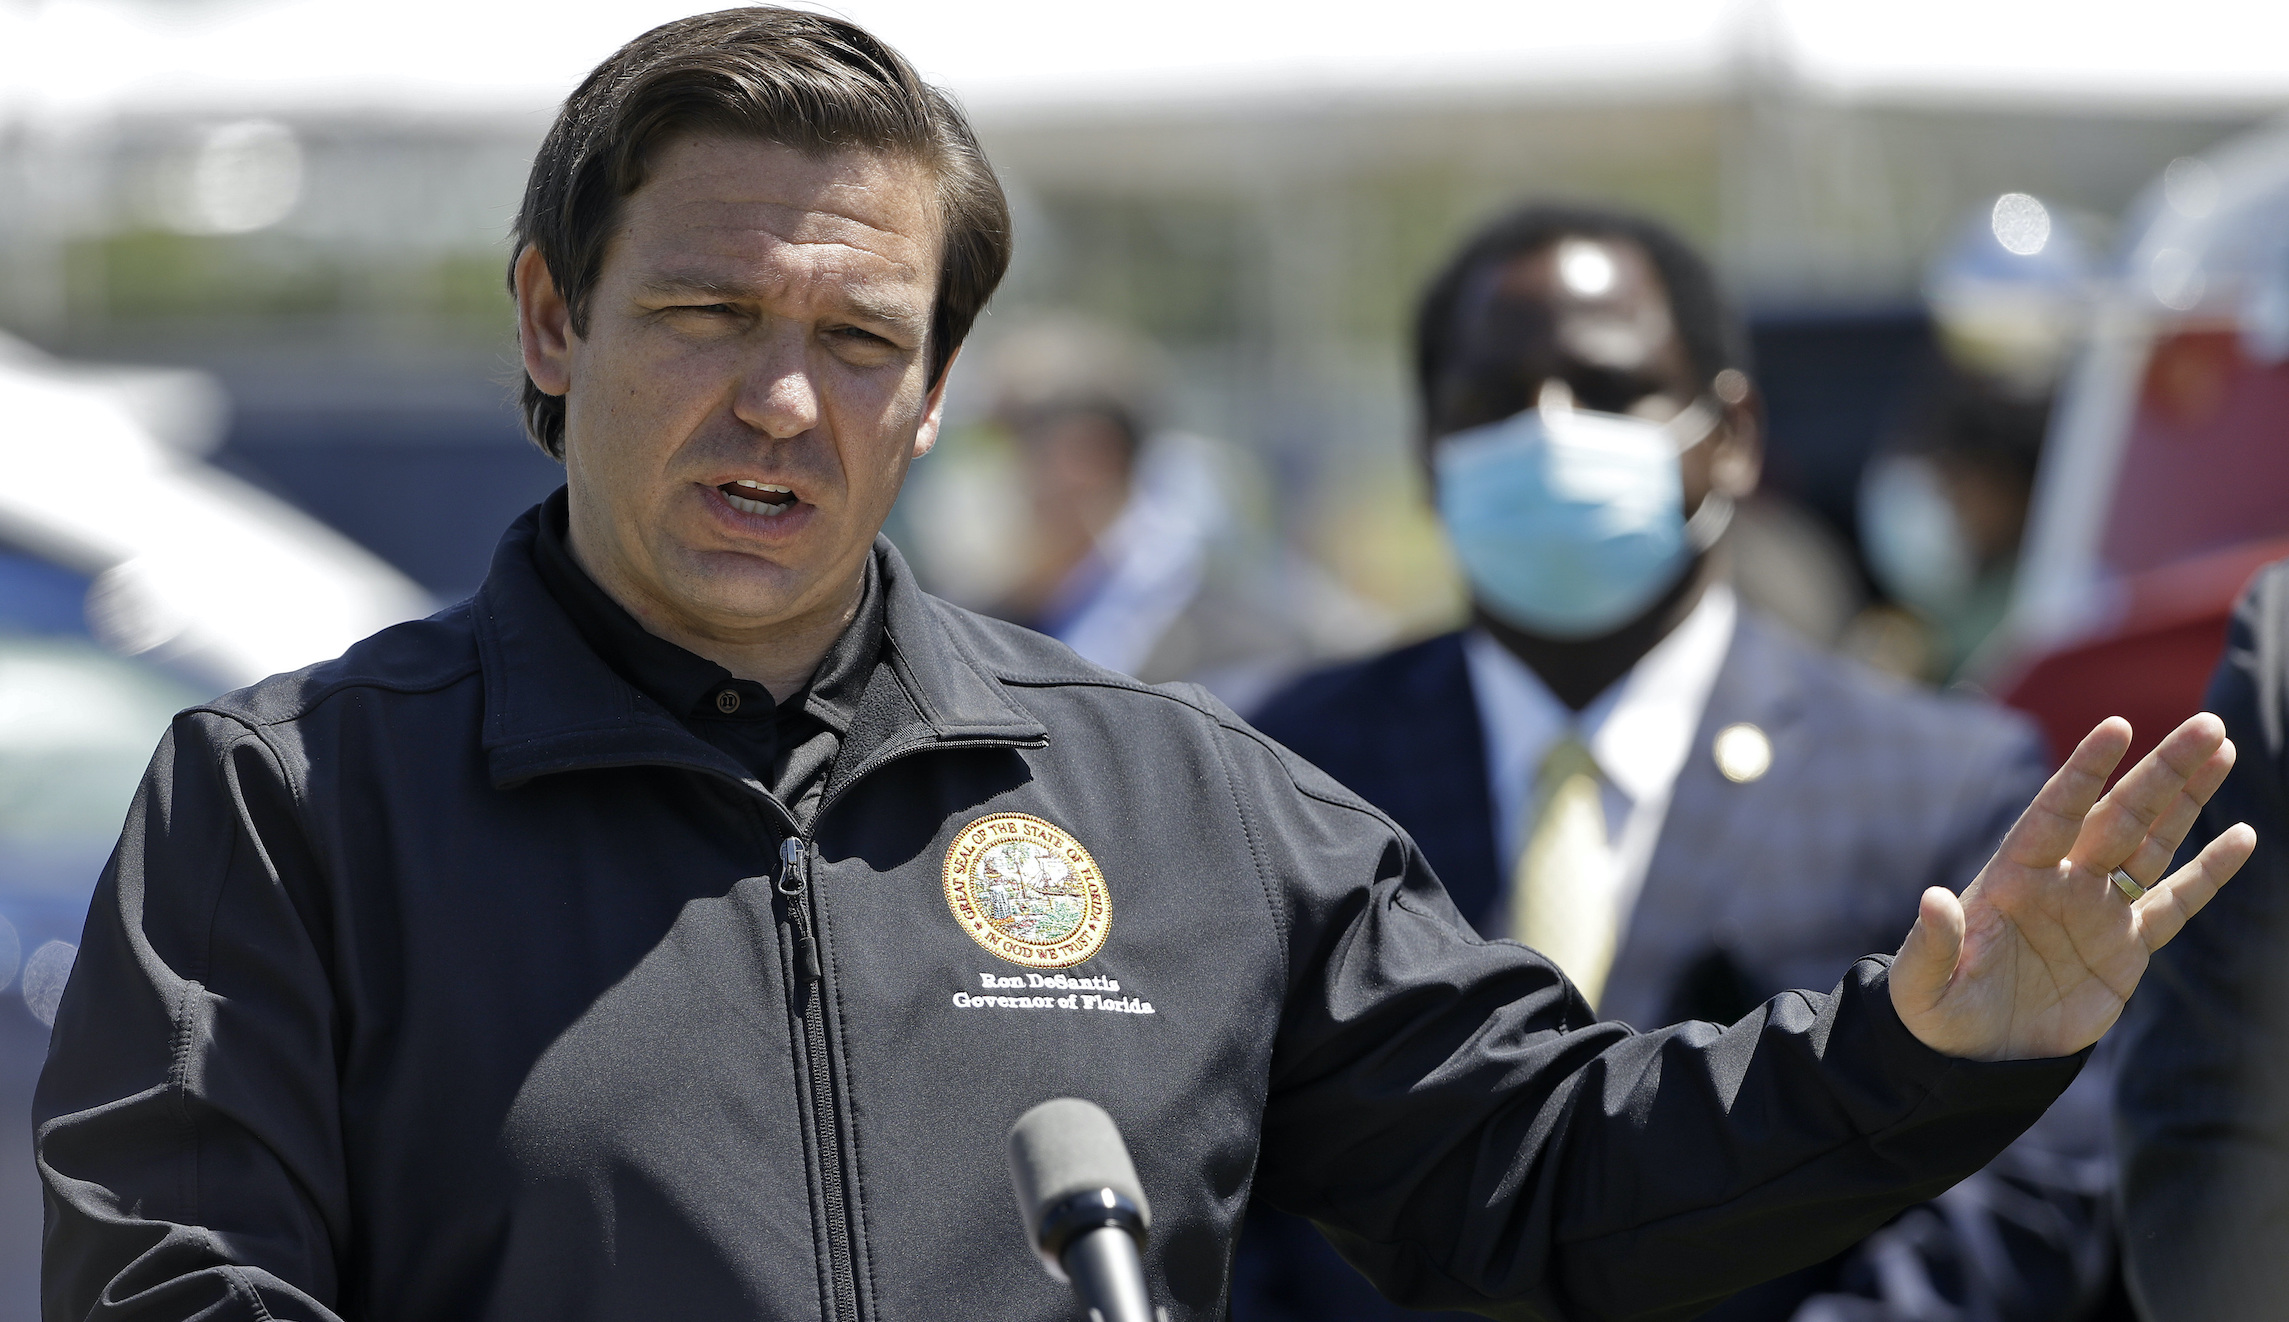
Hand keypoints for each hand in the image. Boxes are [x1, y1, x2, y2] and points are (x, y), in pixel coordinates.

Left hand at [1890, 714, 2255, 1060]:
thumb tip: (1933, 898)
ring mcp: (2098, 910)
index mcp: (2012, 876)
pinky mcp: (2127, 949)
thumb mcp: (1921, 984)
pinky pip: (2176, 902)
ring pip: (2152, 842)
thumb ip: (1931, 942)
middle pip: (2120, 815)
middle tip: (2208, 725)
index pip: (2056, 811)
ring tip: (2220, 749)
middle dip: (2162, 771)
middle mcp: (2061, 881)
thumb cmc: (1938, 1013)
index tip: (2117, 727)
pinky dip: (2209, 872)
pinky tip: (2243, 837)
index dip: (2085, 771)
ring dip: (2187, 798)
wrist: (1976, 1057)